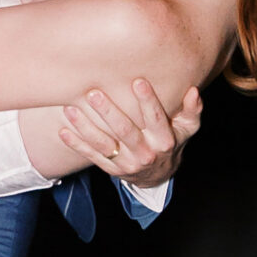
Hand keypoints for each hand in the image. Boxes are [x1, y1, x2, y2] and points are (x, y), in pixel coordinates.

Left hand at [57, 78, 201, 187]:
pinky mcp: (111, 168)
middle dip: (108, 112)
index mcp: (164, 141)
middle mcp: (145, 153)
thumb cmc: (172, 141)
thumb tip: (193, 91)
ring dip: (85, 127)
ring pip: (104, 144)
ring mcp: (126, 163)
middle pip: (125, 131)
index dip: (148, 101)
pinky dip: (77, 144)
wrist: (158, 175)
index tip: (137, 81)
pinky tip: (63, 130)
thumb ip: (192, 110)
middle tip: (93, 93)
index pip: (156, 119)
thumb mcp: (187, 129)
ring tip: (71, 109)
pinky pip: (92, 156)